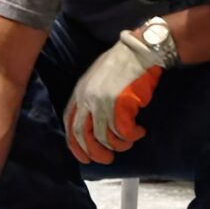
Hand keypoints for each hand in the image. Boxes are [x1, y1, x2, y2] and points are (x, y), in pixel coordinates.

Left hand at [64, 30, 165, 164]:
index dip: (76, 145)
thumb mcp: (97, 78)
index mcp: (80, 92)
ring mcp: (102, 101)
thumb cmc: (123, 63)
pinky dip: (131, 136)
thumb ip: (91, 98)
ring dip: (118, 145)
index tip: (85, 157)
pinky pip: (122, 132)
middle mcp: (87, 98)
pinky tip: (139, 132)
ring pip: (104, 137)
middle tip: (107, 159)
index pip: (69, 124)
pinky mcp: (119, 104)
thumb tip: (94, 123)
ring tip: (128, 143)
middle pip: (82, 135)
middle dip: (94, 152)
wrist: (140, 49)